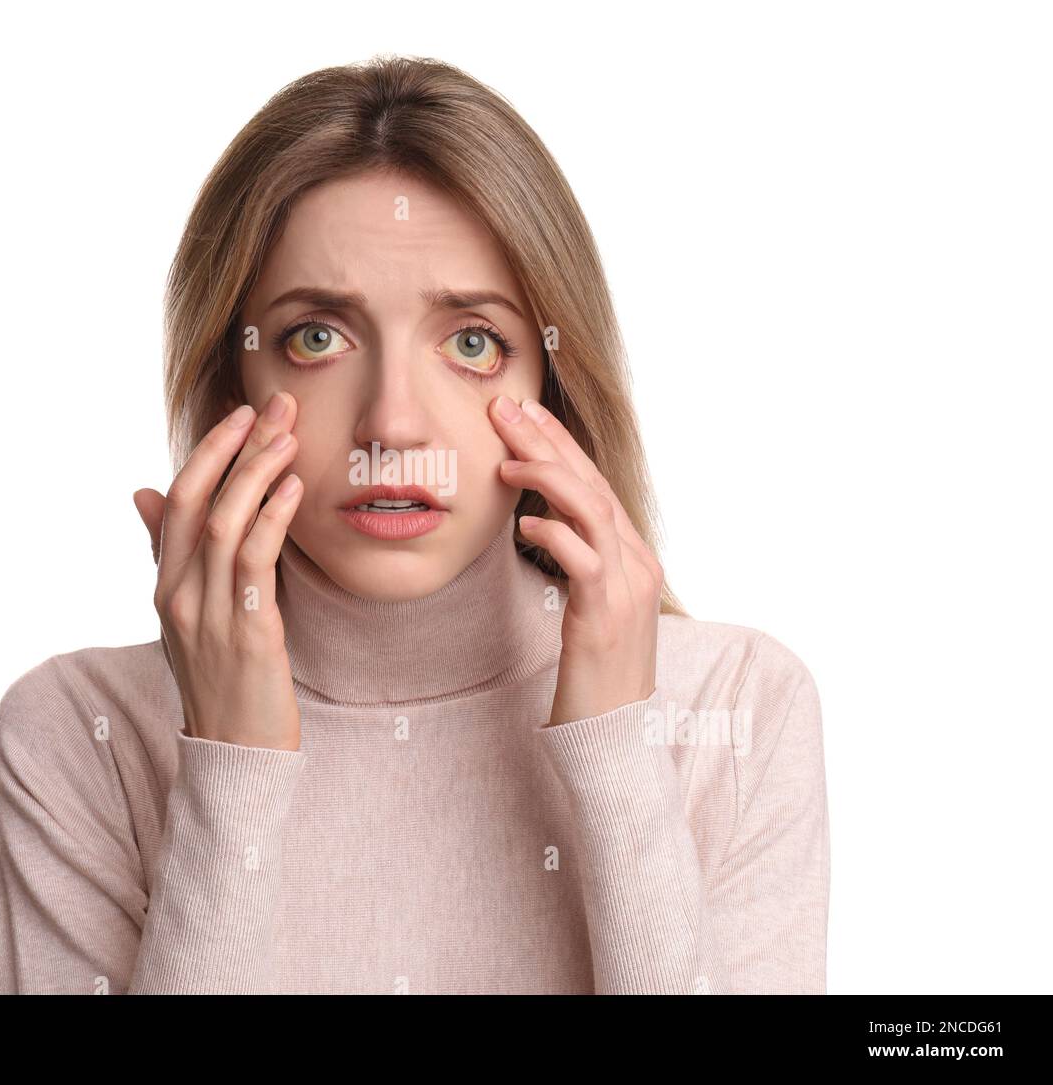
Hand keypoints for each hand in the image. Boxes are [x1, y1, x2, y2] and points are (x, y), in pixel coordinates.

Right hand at [132, 391, 303, 750]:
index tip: (241, 412)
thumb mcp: (187, 613)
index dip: (208, 451)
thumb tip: (144, 491)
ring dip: (257, 472)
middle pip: (197, 501)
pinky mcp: (246, 632)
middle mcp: (178, 593)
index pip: (179, 500)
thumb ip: (169, 553)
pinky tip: (293, 489)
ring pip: (226, 524)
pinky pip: (254, 563)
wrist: (236, 752)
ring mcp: (209, 613)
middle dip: (234, 446)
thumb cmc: (222, 678)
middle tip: (273, 405)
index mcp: (165, 584)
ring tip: (288, 434)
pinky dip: (272, 519)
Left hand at [490, 394, 662, 726]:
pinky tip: (523, 522)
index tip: (523, 412)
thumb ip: (578, 562)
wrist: (615, 737)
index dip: (560, 443)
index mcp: (634, 557)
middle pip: (592, 484)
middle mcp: (638, 563)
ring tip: (506, 458)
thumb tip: (543, 523)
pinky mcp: (606, 616)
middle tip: (505, 408)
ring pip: (592, 510)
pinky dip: (554, 534)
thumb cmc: (595, 675)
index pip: (595, 484)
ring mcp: (627, 588)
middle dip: (548, 440)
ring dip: (548, 476)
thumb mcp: (588, 608)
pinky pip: (584, 560)